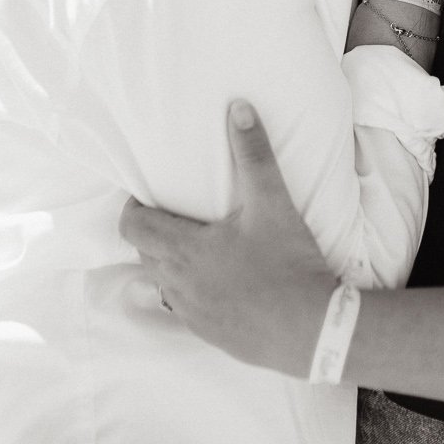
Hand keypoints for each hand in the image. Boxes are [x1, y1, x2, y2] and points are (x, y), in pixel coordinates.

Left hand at [119, 102, 334, 376]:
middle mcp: (177, 285)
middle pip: (144, 253)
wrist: (311, 329)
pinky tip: (219, 279)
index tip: (152, 195)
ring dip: (169, 261)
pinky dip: (189, 289)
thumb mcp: (272, 203)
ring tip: (197, 243)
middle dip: (153, 231)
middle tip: (178, 213)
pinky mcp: (208, 334)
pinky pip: (182, 308)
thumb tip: (238, 109)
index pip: (132, 227)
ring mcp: (191, 314)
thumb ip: (254, 154)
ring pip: (161, 282)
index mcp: (183, 251)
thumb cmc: (287, 263)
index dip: (135, 208)